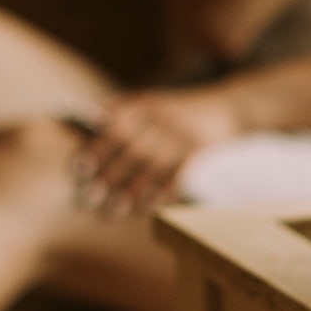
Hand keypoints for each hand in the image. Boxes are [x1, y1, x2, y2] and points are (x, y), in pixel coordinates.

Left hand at [70, 87, 240, 217]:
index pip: (117, 125)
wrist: (230, 106)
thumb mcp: (154, 100)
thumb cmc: (180, 109)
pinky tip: (143, 208)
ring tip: (112, 210)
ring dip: (131, 190)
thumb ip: (124, 110)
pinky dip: (158, 193)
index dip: (97, 148)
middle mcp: (164, 117)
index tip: (79, 169)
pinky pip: (176, 175)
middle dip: (109, 175)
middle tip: (88, 197)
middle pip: (132, 148)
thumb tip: (89, 123)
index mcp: (148, 103)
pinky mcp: (200, 149)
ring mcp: (184, 134)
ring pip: (152, 165)